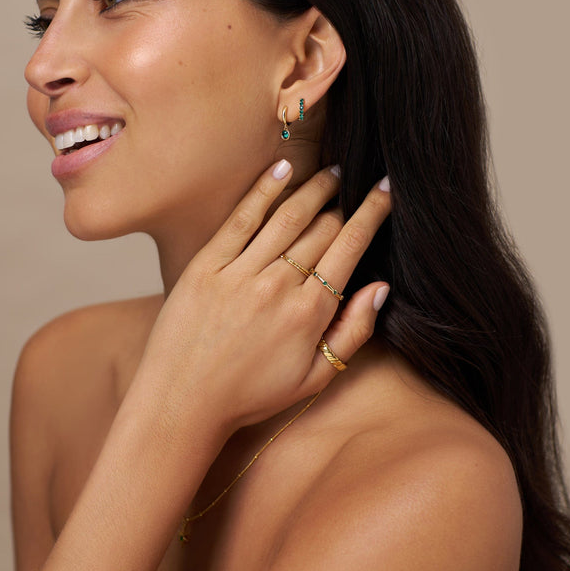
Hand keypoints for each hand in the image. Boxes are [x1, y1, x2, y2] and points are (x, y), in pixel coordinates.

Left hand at [130, 160, 391, 437]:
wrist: (182, 402)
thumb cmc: (249, 395)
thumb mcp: (314, 379)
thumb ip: (352, 334)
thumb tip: (380, 289)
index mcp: (309, 312)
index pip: (349, 246)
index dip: (373, 212)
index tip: (387, 190)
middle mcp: (278, 285)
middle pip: (322, 228)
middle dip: (344, 202)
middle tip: (354, 185)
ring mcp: (239, 273)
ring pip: (287, 216)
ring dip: (313, 188)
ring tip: (331, 173)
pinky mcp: (206, 266)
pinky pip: (240, 219)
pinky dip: (264, 189)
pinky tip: (282, 168)